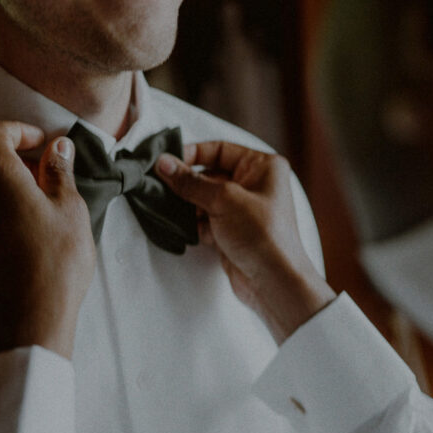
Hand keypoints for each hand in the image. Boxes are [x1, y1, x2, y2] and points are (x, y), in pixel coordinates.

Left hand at [0, 122, 95, 358]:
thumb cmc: (56, 262)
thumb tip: (58, 147)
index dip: (20, 132)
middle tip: (44, 184)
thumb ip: (59, 171)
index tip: (42, 144)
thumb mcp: (70, 209)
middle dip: (13, 165)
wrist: (28, 320)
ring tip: (30, 216)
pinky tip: (13, 242)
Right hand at [156, 142, 335, 343]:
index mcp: (263, 167)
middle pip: (210, 175)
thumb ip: (190, 182)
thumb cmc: (262, 235)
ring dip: (185, 204)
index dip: (193, 153)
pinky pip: (205, 220)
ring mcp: (243, 210)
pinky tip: (177, 225)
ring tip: (164, 205)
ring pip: (204, 199)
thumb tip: (164, 163)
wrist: (274, 282)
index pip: (220, 149)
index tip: (167, 161)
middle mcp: (255, 185)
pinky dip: (191, 223)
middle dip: (186, 182)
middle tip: (159, 185)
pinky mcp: (232, 232)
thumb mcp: (223, 200)